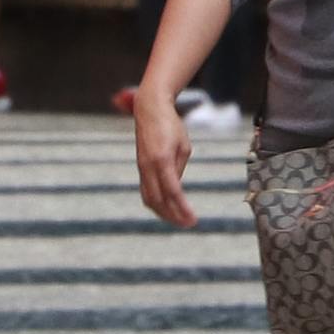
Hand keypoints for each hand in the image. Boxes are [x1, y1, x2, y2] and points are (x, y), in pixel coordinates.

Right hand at [133, 93, 195, 227]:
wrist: (150, 109)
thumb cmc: (170, 125)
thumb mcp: (183, 146)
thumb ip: (179, 169)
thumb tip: (176, 190)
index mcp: (162, 160)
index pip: (173, 191)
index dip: (183, 208)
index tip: (193, 220)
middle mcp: (149, 166)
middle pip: (159, 200)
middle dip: (173, 216)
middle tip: (188, 224)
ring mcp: (142, 168)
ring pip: (149, 199)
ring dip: (163, 213)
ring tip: (178, 220)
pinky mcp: (140, 168)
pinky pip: (145, 191)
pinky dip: (156, 203)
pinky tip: (166, 209)